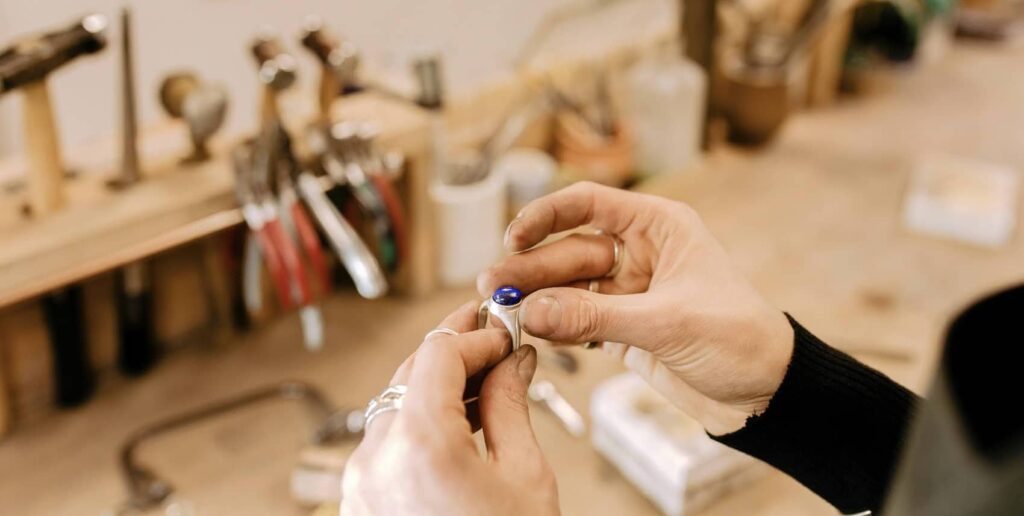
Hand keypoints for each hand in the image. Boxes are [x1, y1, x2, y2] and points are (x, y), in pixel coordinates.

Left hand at [340, 302, 559, 515]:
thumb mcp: (524, 476)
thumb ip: (510, 407)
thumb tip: (513, 362)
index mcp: (421, 447)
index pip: (440, 355)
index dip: (477, 336)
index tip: (505, 334)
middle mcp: (378, 462)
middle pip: (411, 373)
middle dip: (455, 352)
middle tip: (494, 338)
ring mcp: (363, 484)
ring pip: (395, 405)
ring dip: (436, 385)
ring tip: (483, 381)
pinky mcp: (360, 501)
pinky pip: (386, 442)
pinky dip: (418, 422)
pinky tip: (456, 421)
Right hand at [478, 182, 793, 434]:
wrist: (766, 393)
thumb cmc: (738, 339)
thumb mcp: (668, 322)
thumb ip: (596, 316)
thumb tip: (532, 311)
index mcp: (659, 227)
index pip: (590, 204)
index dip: (547, 216)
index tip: (513, 237)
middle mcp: (639, 254)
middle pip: (569, 251)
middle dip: (531, 269)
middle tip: (493, 287)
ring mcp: (628, 293)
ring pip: (569, 288)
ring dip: (536, 299)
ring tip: (499, 310)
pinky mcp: (622, 330)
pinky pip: (577, 322)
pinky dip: (553, 327)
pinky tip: (528, 331)